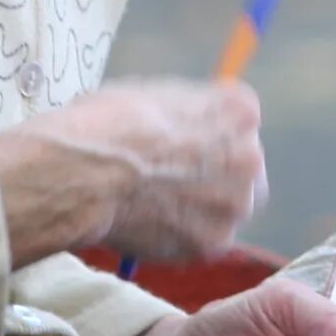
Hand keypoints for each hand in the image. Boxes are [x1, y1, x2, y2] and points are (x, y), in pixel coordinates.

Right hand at [0, 77, 264, 265]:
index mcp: (240, 110)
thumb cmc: (108, 123)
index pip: (237, 120)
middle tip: (175, 178)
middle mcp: (251, 156)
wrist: (85, 174)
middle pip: (242, 166)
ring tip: (159, 205)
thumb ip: (188, 111)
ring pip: (228, 206)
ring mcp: (236, 203)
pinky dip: (183, 236)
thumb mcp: (154, 93)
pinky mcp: (215, 242)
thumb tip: (188, 122)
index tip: (184, 142)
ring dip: (203, 207)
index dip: (207, 132)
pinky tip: (152, 225)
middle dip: (215, 172)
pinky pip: (204, 238)